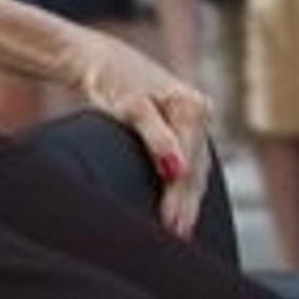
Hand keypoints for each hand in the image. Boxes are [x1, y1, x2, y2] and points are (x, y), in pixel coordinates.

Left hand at [73, 28, 212, 238]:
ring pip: (195, 169)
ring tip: (179, 234)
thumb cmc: (113, 79)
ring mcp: (192, 121)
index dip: (180, 197)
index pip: (189, 162)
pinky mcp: (181, 129)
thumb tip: (176, 169)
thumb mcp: (132, 106)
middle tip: (176, 238)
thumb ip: (156, 137)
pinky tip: (182, 211)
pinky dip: (185, 188)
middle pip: (194, 168)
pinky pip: (189, 164)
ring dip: (187, 202)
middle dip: (185, 205)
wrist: (100, 61)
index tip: (171, 226)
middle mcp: (198, 112)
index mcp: (192, 106)